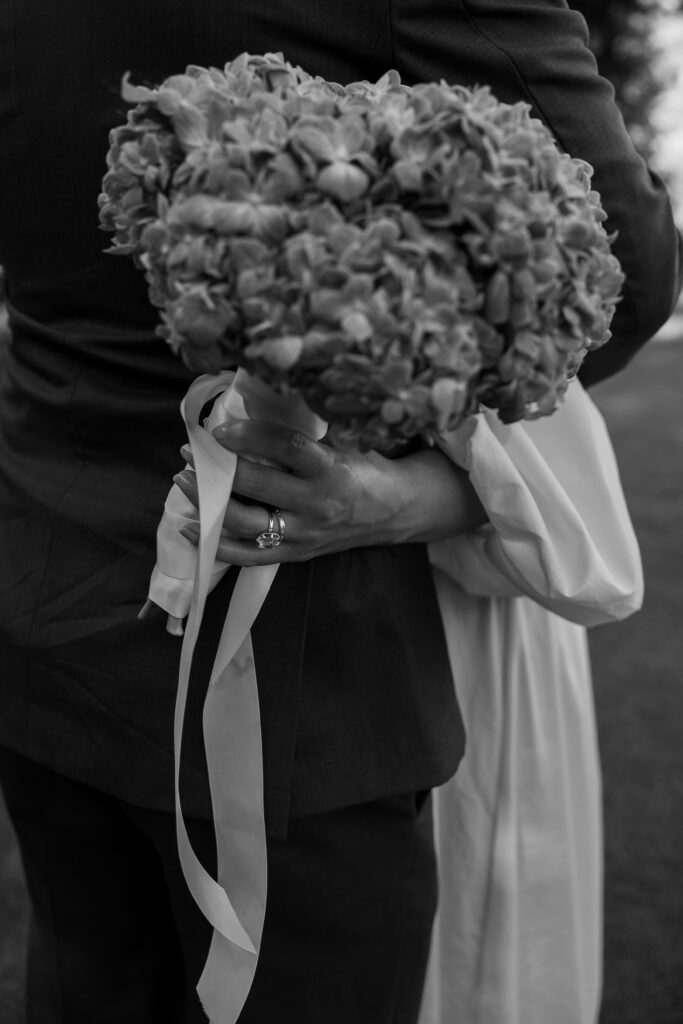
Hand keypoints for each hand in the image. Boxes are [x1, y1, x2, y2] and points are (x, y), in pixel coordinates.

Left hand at [175, 420, 485, 566]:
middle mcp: (318, 504)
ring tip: (183, 481)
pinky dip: (216, 543)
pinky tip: (191, 527)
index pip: (287, 448)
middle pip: (258, 487)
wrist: (397, 512)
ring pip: (246, 522)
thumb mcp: (344, 442)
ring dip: (208, 503)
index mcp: (332, 468)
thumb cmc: (365, 467)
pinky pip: (249, 555)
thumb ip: (304, 431)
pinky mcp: (296, 554)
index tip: (220, 428)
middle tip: (189, 451)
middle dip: (218, 469)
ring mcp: (305, 534)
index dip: (251, 435)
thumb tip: (250, 404)